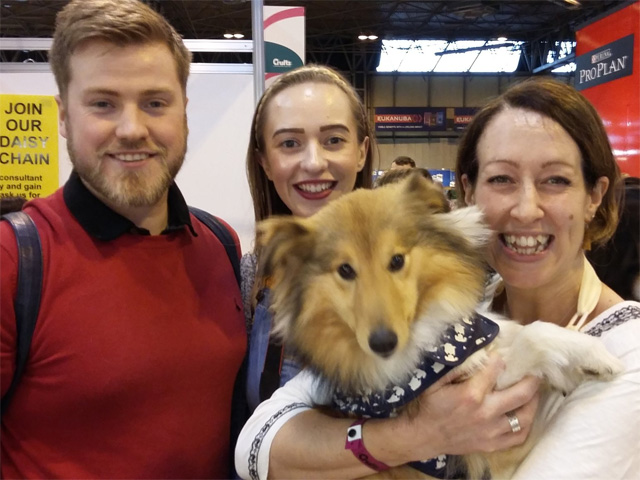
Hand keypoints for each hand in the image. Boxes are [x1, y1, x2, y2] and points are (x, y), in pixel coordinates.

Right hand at [397, 354, 540, 460]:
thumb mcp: (435, 380)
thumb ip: (455, 366)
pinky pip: (518, 437)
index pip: (496, 370)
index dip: (501, 359)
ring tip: (533, 391)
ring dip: (533, 402)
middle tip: (535, 370)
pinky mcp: (492, 445)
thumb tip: (475, 352)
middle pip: (521, 393)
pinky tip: (524, 414)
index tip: (503, 354)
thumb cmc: (429, 405)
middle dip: (532, 379)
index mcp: (471, 394)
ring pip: (525, 417)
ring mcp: (491, 431)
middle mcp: (486, 413)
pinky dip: (526, 425)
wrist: (423, 436)